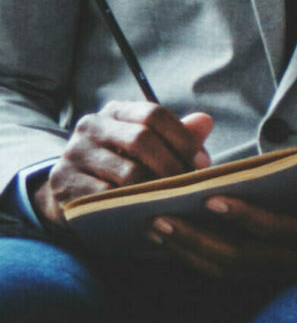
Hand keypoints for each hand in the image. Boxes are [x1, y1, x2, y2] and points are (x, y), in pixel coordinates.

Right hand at [35, 102, 214, 229]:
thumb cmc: (124, 163)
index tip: (202, 162)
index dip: (182, 138)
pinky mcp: (64, 183)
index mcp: (116, 112)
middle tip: (189, 185)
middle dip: (172, 165)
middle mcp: (91, 126)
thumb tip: (206, 122)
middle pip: (141, 139)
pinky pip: (108, 196)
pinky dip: (132, 204)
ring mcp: (74, 154)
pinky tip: (147, 210)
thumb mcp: (149, 145)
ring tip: (173, 199)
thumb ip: (179, 135)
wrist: (75, 190)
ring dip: (156, 188)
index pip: (153, 114)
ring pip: (126, 172)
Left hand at [148, 173, 296, 283]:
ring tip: (153, 230)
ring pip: (225, 271)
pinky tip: (168, 244)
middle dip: (196, 241)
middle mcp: (294, 263)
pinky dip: (192, 261)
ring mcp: (277, 273)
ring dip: (186, 253)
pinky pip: (224, 273)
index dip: (244, 217)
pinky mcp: (265, 274)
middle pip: (237, 259)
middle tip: (159, 219)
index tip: (212, 197)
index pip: (278, 231)